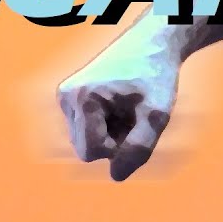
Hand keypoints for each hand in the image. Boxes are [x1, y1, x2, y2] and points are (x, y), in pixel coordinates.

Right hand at [57, 39, 178, 180]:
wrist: (153, 44)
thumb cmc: (157, 77)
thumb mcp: (157, 115)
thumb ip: (139, 148)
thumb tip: (116, 177)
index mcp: (82, 97)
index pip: (92, 152)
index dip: (119, 148)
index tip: (137, 125)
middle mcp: (66, 97)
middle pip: (86, 150)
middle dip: (113, 142)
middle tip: (135, 117)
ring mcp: (65, 97)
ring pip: (85, 142)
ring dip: (110, 134)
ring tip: (128, 109)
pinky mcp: (70, 98)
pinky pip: (85, 131)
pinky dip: (105, 126)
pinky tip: (120, 106)